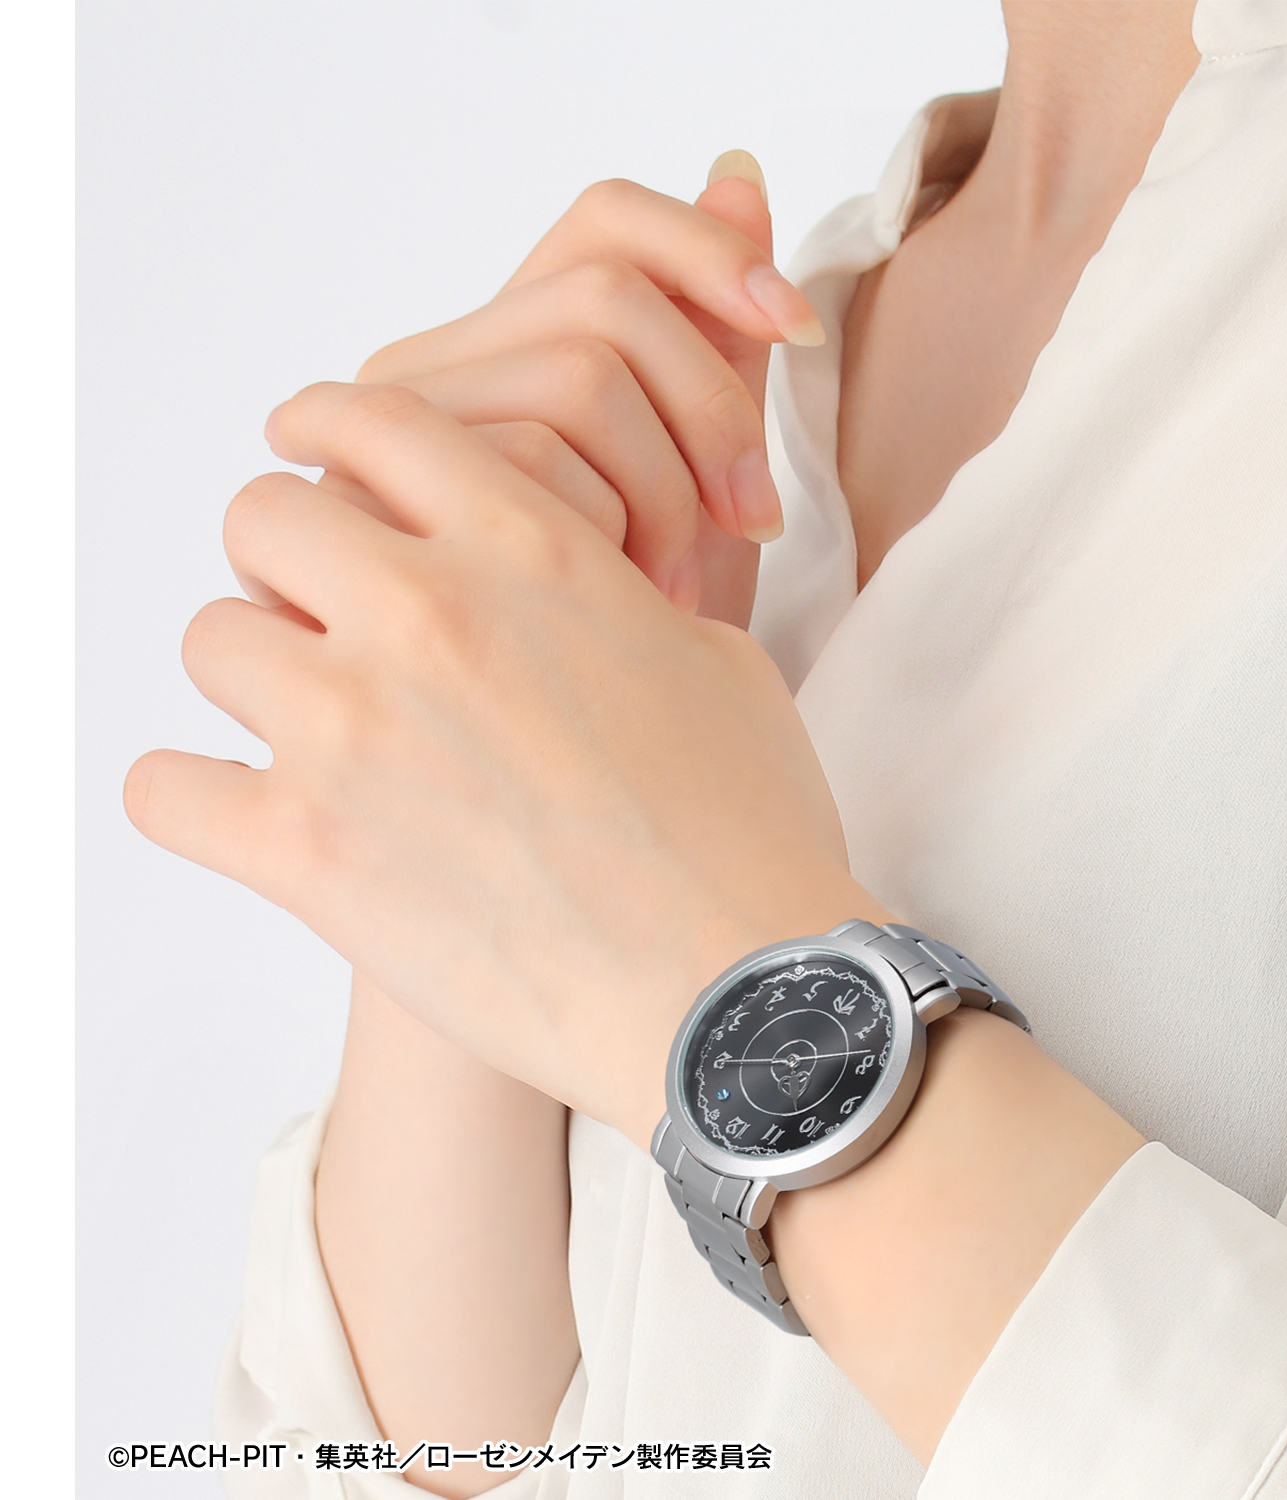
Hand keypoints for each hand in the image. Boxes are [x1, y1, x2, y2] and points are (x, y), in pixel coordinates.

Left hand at [126, 379, 881, 1147]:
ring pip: (211, 638)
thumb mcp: (713, 663)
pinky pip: (164, 786)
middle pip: (263, 514)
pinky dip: (195, 795)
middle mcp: (428, 613)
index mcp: (531, 551)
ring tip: (314, 728)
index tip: (316, 457)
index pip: (377, 421)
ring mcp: (352, 730)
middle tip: (331, 617)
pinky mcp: (305, 853)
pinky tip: (248, 814)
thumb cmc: (749, 829)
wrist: (740, 986)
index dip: (334, 433)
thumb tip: (569, 599)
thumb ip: (612, 598)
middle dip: (290, 559)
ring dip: (258, 675)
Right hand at [335, 155, 823, 625]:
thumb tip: (739, 168)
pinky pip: (542, 461)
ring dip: (668, 489)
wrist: (601, 758)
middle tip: (750, 519)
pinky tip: (631, 601)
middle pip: (609, 296)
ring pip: (582, 375)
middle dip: (712, 409)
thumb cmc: (646, 623)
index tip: (797, 329)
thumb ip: (715, 339)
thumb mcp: (702, 480)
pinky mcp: (381, 501)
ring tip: (675, 583)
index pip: (605, 220)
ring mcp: (404, 430)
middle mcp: (447, 368)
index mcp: (517, 346)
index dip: (712, 249)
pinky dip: (620, 532)